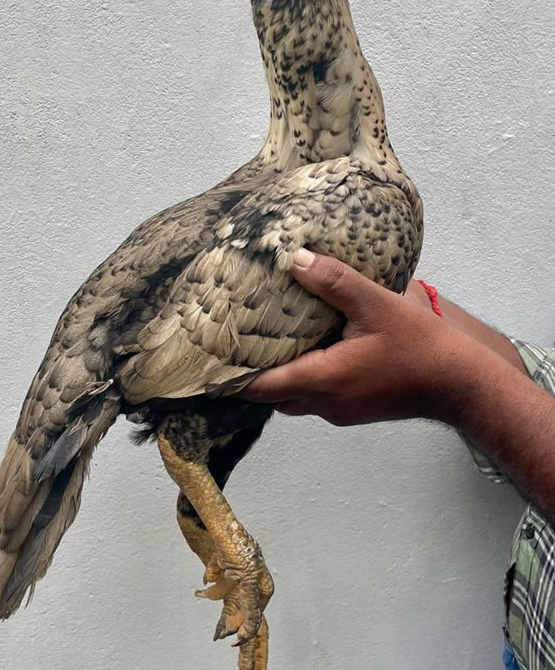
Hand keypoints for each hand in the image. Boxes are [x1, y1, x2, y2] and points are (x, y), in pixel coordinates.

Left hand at [242, 250, 451, 425]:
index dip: (230, 374)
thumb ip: (334, 281)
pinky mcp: (355, 409)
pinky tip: (311, 347)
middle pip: (272, 395)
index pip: (259, 386)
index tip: (209, 358)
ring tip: (269, 340)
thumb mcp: (376, 304)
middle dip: (252, 373)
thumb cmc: (421, 347)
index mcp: (323, 379)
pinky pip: (316, 397)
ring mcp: (341, 410)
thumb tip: (295, 258)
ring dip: (281, 375)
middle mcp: (326, 403)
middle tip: (236, 341)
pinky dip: (304, 377)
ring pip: (294, 397)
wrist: (460, 384)